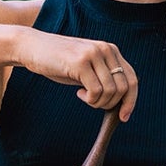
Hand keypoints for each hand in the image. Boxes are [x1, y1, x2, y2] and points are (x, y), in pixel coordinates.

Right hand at [16, 28, 137, 116]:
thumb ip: (104, 78)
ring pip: (110, 91)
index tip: (123, 117)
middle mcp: (106, 49)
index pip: (132, 78)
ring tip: (84, 96)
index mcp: (110, 50)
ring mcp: (94, 54)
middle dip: (110, 104)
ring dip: (97, 102)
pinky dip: (89, 99)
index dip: (131, 101)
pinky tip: (78, 93)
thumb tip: (121, 103)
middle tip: (93, 103)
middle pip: (123, 88)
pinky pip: (96, 91)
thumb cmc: (59, 62)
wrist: (33, 48)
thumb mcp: (87, 68)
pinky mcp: (81, 62)